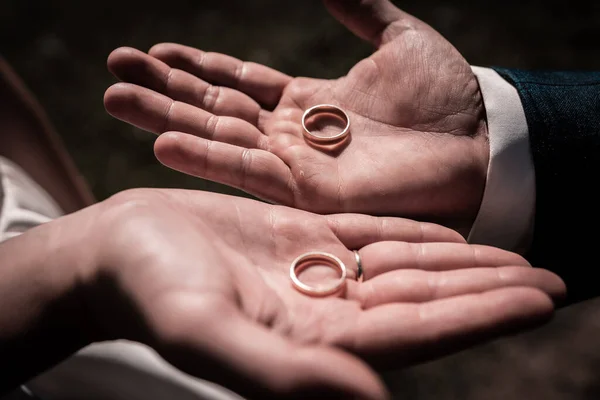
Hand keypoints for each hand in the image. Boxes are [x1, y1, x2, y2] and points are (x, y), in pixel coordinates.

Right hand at [77, 189, 562, 398]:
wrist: (121, 251)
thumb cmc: (151, 292)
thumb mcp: (206, 332)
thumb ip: (282, 372)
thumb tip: (369, 398)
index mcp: (314, 344)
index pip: (416, 332)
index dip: (479, 316)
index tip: (540, 299)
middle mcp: (325, 313)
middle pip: (425, 302)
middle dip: (489, 292)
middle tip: (555, 279)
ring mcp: (316, 274)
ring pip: (406, 268)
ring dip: (462, 263)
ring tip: (518, 256)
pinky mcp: (300, 236)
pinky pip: (371, 236)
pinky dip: (414, 234)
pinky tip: (448, 233)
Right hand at [104, 0, 487, 233]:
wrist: (482, 143)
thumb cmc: (448, 95)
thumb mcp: (400, 39)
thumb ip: (361, 9)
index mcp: (310, 103)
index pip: (240, 82)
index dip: (199, 66)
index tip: (156, 49)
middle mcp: (295, 137)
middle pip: (217, 110)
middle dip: (166, 91)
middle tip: (115, 71)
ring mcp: (298, 166)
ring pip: (221, 140)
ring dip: (168, 120)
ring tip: (116, 100)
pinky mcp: (308, 193)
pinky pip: (249, 173)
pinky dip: (207, 158)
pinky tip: (164, 143)